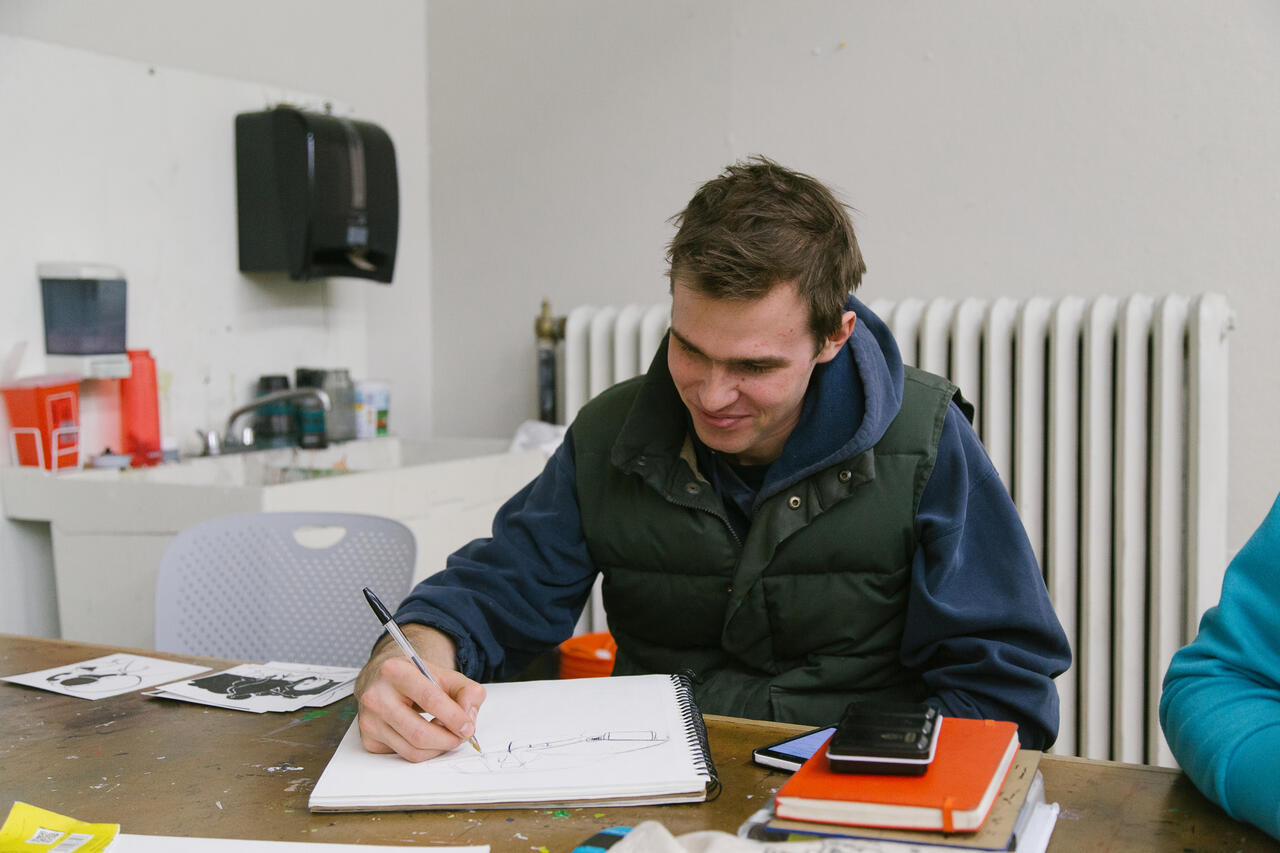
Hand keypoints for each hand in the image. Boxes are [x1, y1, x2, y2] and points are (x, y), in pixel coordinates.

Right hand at [354, 624, 486, 761]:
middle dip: (448, 739)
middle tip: (461, 736)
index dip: (454, 717)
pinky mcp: (368, 739)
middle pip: (419, 733)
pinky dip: (423, 751)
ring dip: (437, 748)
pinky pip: (403, 755)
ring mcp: (369, 720)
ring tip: (446, 734)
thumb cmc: (415, 677)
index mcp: (396, 671)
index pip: (430, 699)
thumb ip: (467, 691)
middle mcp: (376, 696)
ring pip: (412, 750)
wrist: (383, 680)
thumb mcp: (445, 675)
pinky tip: (427, 735)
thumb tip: (469, 716)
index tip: (468, 727)